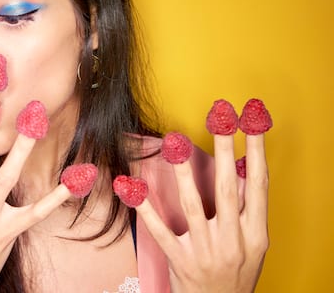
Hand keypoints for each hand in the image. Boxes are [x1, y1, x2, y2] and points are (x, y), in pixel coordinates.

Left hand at [135, 132, 268, 291]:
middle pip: (228, 188)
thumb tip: (238, 169)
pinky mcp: (181, 260)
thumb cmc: (236, 274)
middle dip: (225, 150)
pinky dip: (147, 209)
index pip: (258, 186)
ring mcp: (206, 252)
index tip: (252, 124)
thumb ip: (246, 212)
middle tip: (220, 118)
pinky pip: (161, 230)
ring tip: (176, 143)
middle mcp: (233, 241)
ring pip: (194, 205)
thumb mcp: (252, 245)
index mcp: (255, 235)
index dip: (256, 153)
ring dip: (184, 172)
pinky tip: (133, 188)